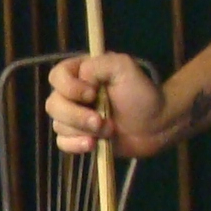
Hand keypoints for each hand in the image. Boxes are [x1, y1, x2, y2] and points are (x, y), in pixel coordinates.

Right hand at [47, 55, 171, 158]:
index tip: (92, 93)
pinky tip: (93, 145)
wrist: (157, 125)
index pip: (56, 76)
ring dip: (83, 131)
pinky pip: (62, 143)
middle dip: (77, 116)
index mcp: (80, 73)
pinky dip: (75, 145)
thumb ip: (98, 65)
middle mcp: (72, 94)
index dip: (69, 87)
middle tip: (101, 121)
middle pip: (53, 104)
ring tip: (109, 131)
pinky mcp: (79, 137)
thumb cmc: (141, 93)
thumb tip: (81, 79)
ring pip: (58, 125)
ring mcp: (74, 117)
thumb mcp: (124, 67)